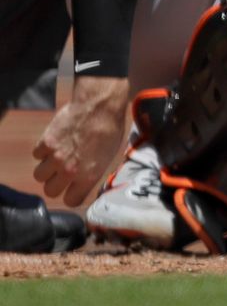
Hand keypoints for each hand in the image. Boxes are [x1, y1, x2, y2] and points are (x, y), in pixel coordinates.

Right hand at [32, 74, 129, 206]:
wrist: (99, 105)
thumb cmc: (109, 128)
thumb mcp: (109, 155)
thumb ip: (93, 172)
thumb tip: (85, 182)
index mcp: (88, 176)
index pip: (71, 201)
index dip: (71, 195)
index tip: (72, 189)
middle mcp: (70, 170)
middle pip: (50, 191)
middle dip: (55, 183)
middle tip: (62, 172)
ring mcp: (55, 157)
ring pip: (39, 175)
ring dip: (46, 168)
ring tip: (58, 156)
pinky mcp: (46, 143)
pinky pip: (37, 155)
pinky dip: (43, 150)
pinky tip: (56, 141)